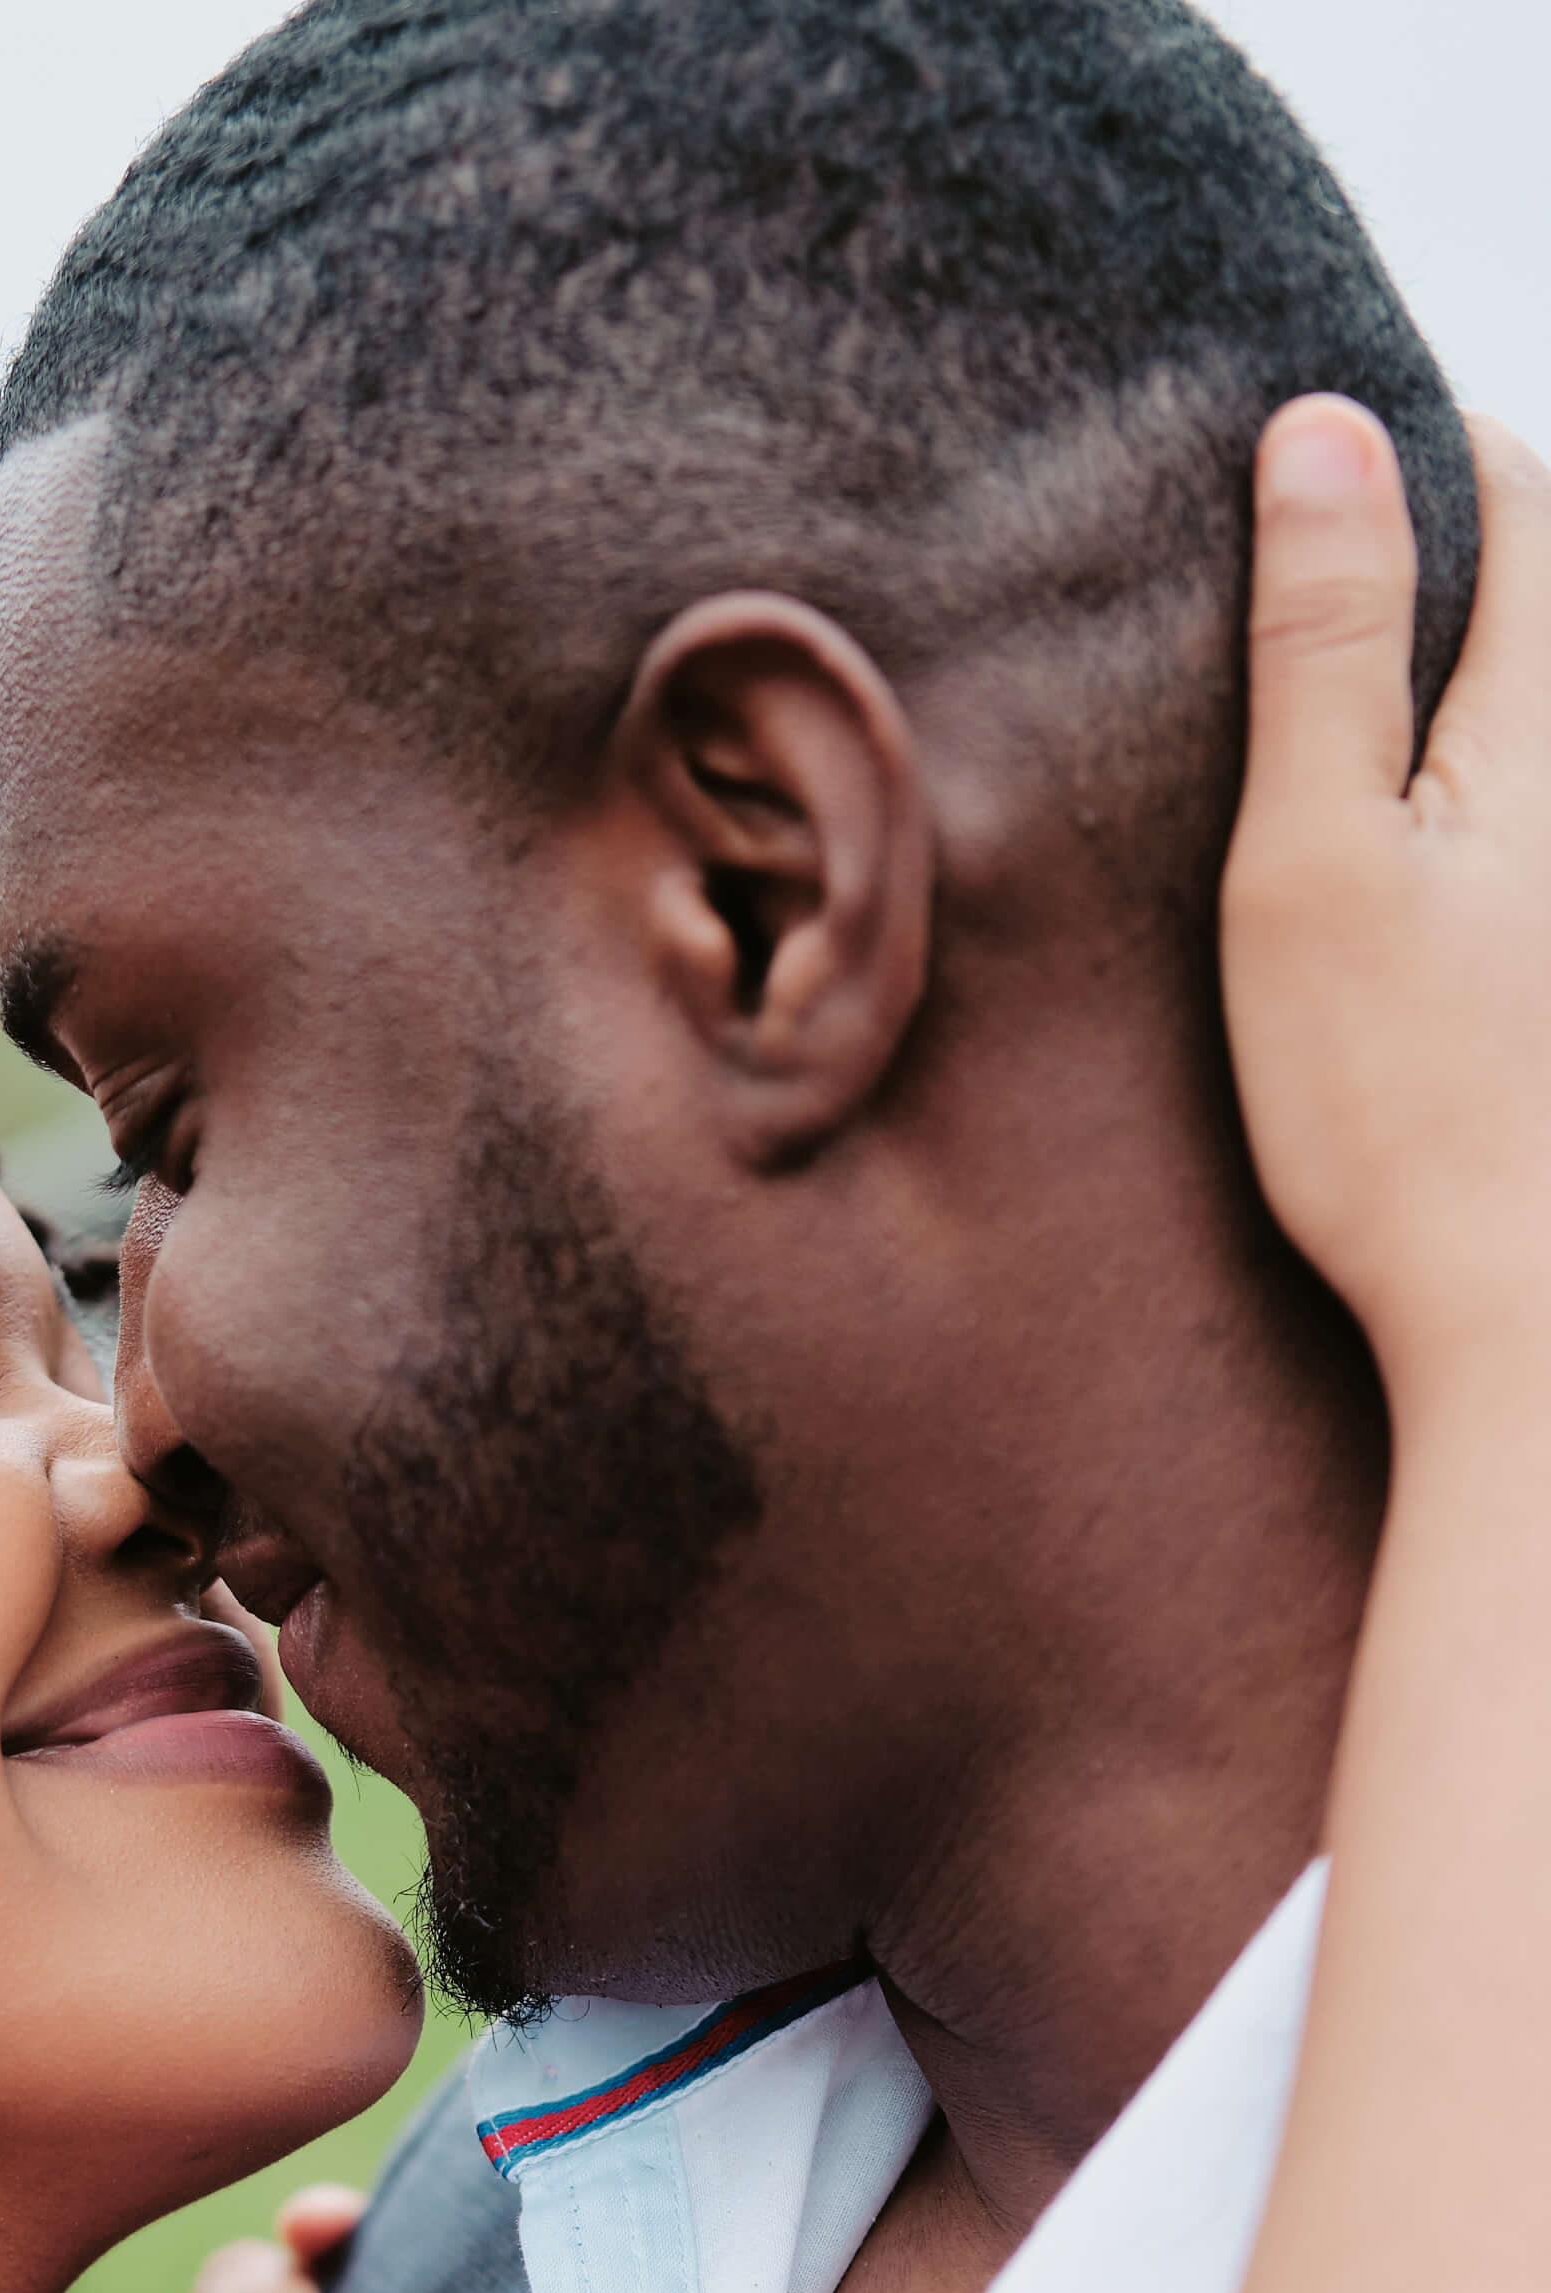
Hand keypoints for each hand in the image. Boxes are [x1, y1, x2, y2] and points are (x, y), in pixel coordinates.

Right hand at [1222, 396, 1550, 1400]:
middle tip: (1325, 556)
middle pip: (1544, 606)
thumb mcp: (1315, 860)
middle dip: (1454, 554)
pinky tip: (1419, 861)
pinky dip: (1477, 797)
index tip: (1318, 446)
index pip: (1516, 501)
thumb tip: (1324, 425)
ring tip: (1357, 702)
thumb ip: (1325, 644)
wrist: (1526, 1317)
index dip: (1420, 450)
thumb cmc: (1402, 1108)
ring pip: (1539, 722)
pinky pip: (1528, 828)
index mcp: (1544, 729)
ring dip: (1469, 681)